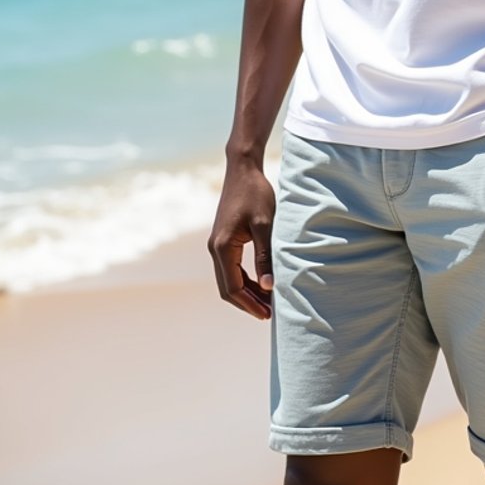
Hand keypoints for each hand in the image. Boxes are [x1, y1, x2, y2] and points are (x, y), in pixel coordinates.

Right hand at [207, 162, 276, 319]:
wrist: (243, 170)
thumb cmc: (256, 194)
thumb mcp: (265, 225)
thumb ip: (265, 256)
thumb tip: (268, 287)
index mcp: (222, 248)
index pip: (233, 288)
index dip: (250, 304)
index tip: (268, 314)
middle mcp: (215, 249)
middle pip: (227, 288)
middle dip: (247, 303)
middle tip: (269, 314)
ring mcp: (217, 245)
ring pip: (228, 280)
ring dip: (246, 293)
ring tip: (267, 302)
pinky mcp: (222, 240)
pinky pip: (230, 268)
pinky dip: (244, 280)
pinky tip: (260, 283)